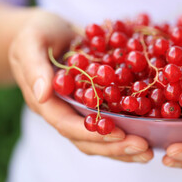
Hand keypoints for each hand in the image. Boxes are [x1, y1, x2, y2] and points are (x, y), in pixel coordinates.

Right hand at [9, 10, 152, 162]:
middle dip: (114, 147)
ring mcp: (80, 110)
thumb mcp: (31, 42)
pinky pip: (111, 122)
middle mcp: (64, 112)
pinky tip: (150, 134)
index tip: (119, 134)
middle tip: (143, 148)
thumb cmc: (37, 33)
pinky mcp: (95, 103)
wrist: (49, 30)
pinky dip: (128, 131)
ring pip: (100, 137)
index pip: (66, 124)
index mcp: (46, 102)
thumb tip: (43, 94)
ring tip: (149, 151)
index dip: (91, 132)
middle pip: (87, 139)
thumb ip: (35, 67)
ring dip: (124, 147)